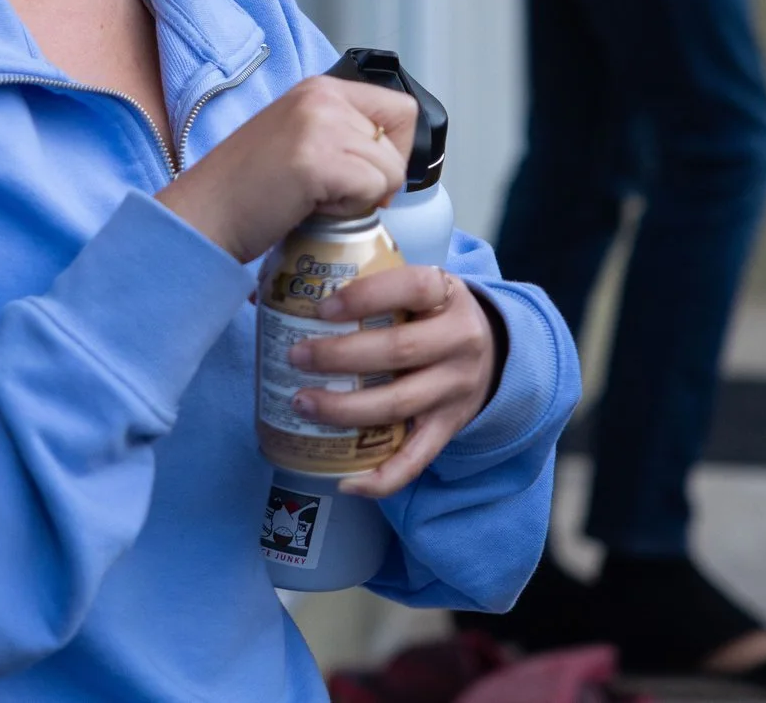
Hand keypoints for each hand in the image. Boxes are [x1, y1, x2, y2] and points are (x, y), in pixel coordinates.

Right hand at [156, 77, 414, 261]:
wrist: (204, 214)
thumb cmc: (248, 190)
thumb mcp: (300, 139)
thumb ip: (342, 134)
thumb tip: (393, 159)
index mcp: (320, 88)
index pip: (401, 109)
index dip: (393, 150)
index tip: (361, 175)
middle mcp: (322, 97)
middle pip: (398, 143)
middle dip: (374, 179)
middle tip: (327, 192)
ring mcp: (319, 124)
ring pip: (389, 170)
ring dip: (358, 197)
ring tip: (312, 198)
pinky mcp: (316, 158)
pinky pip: (372, 189)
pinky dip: (347, 209)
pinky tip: (308, 205)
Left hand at [286, 264, 506, 497]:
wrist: (492, 352)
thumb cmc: (431, 313)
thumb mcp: (417, 287)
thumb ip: (368, 284)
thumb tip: (274, 291)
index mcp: (447, 296)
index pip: (412, 287)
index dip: (365, 297)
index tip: (322, 307)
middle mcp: (459, 341)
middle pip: (398, 351)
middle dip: (340, 356)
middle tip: (296, 357)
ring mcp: (455, 389)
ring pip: (398, 404)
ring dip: (344, 409)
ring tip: (301, 403)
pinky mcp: (449, 427)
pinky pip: (416, 460)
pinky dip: (381, 478)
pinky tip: (345, 480)